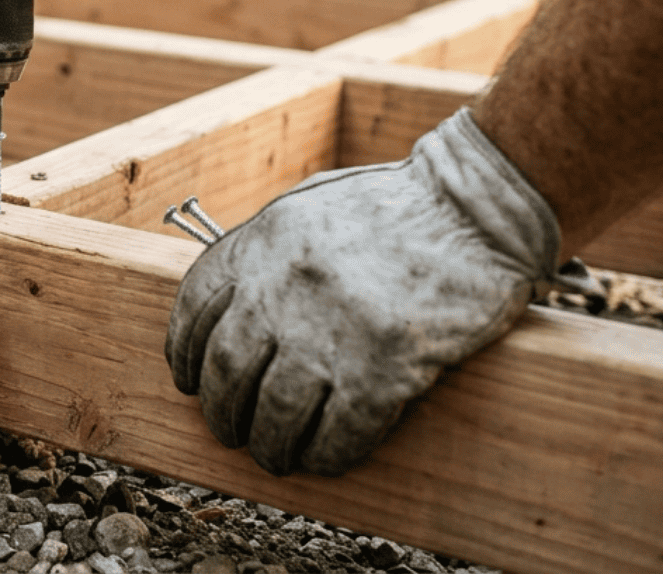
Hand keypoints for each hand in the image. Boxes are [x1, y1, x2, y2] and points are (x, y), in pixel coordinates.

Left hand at [165, 109, 560, 476]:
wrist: (477, 207)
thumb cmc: (397, 204)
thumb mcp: (308, 208)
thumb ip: (266, 252)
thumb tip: (235, 307)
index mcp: (260, 244)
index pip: (194, 310)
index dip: (185, 354)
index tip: (189, 379)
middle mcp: (283, 289)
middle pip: (227, 371)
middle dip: (222, 412)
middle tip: (230, 430)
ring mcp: (333, 331)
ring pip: (276, 413)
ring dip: (269, 445)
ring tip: (274, 455)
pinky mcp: (386, 368)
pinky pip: (340, 433)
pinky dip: (327, 455)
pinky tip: (325, 459)